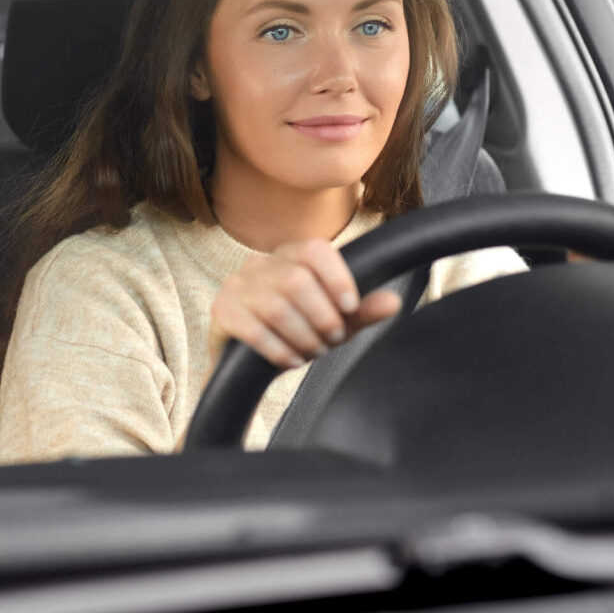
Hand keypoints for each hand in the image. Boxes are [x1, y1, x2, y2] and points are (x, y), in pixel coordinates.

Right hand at [208, 238, 400, 369]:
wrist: (247, 362)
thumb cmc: (293, 332)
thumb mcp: (333, 322)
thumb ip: (360, 312)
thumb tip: (393, 302)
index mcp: (290, 256)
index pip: (315, 250)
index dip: (336, 277)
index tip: (351, 307)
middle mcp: (260, 263)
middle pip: (296, 280)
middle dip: (321, 316)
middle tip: (332, 339)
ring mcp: (236, 286)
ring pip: (275, 306)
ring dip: (301, 335)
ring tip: (312, 351)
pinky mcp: (221, 312)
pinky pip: (251, 328)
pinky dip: (278, 349)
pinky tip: (291, 360)